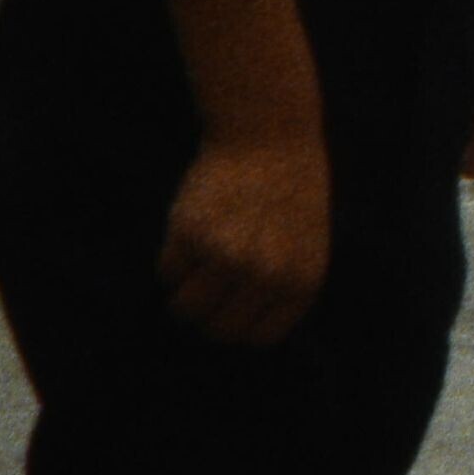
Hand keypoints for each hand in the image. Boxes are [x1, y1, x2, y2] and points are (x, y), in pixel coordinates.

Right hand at [163, 128, 334, 346]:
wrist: (269, 137)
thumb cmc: (288, 194)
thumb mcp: (306, 247)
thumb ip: (280, 290)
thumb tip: (237, 333)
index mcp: (299, 282)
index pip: (257, 337)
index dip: (240, 325)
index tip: (231, 309)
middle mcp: (264, 275)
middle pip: (218, 329)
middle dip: (208, 316)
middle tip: (205, 292)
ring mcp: (225, 255)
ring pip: (184, 307)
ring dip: (183, 296)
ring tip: (193, 270)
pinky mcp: (190, 233)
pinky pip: (166, 272)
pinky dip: (172, 261)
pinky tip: (189, 235)